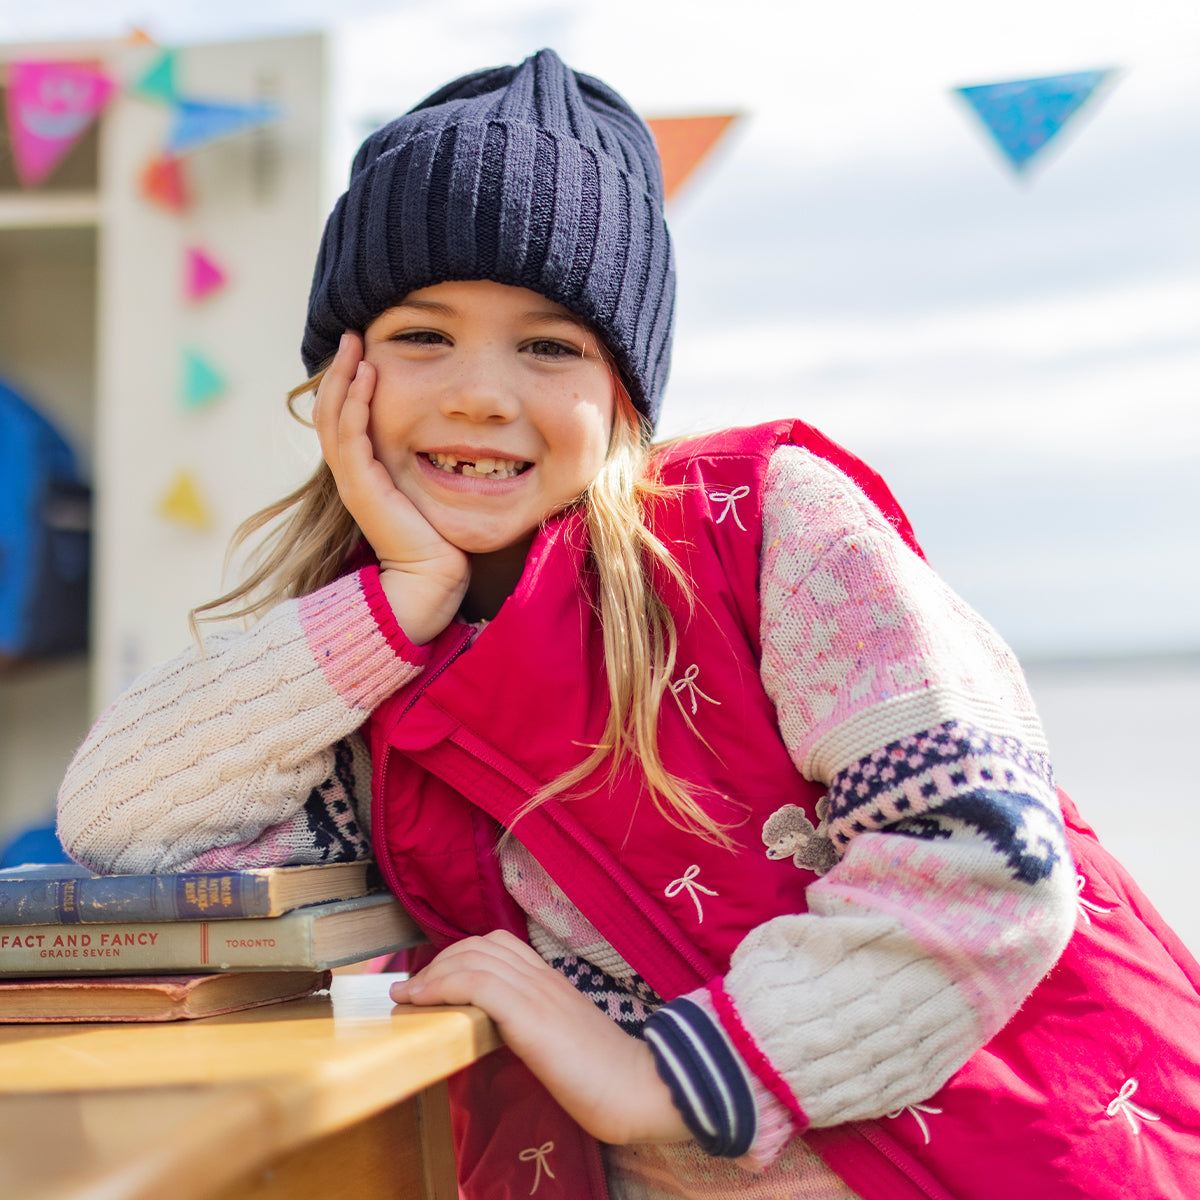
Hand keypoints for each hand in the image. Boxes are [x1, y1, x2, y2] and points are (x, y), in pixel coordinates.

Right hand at [315, 332, 468, 643]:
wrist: (431, 581)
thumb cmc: (442, 542)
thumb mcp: (434, 493)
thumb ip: (434, 467)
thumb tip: (463, 443)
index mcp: (366, 473)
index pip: (346, 418)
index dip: (351, 384)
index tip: (366, 350)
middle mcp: (353, 474)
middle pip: (331, 411)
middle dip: (341, 371)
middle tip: (352, 335)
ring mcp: (353, 480)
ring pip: (334, 417)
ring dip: (344, 377)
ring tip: (356, 344)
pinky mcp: (362, 486)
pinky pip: (352, 435)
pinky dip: (357, 402)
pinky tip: (370, 375)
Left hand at [389, 930, 690, 1145]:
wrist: (639, 1087)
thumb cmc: (607, 1077)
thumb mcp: (564, 1042)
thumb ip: (536, 1028)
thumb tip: (501, 1034)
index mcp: (553, 981)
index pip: (499, 945)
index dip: (460, 956)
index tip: (434, 981)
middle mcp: (542, 977)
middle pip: (480, 945)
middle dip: (439, 962)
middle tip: (415, 990)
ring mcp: (537, 990)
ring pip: (473, 957)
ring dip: (432, 973)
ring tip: (409, 995)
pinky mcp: (529, 1012)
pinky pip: (475, 982)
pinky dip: (441, 985)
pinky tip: (421, 1002)